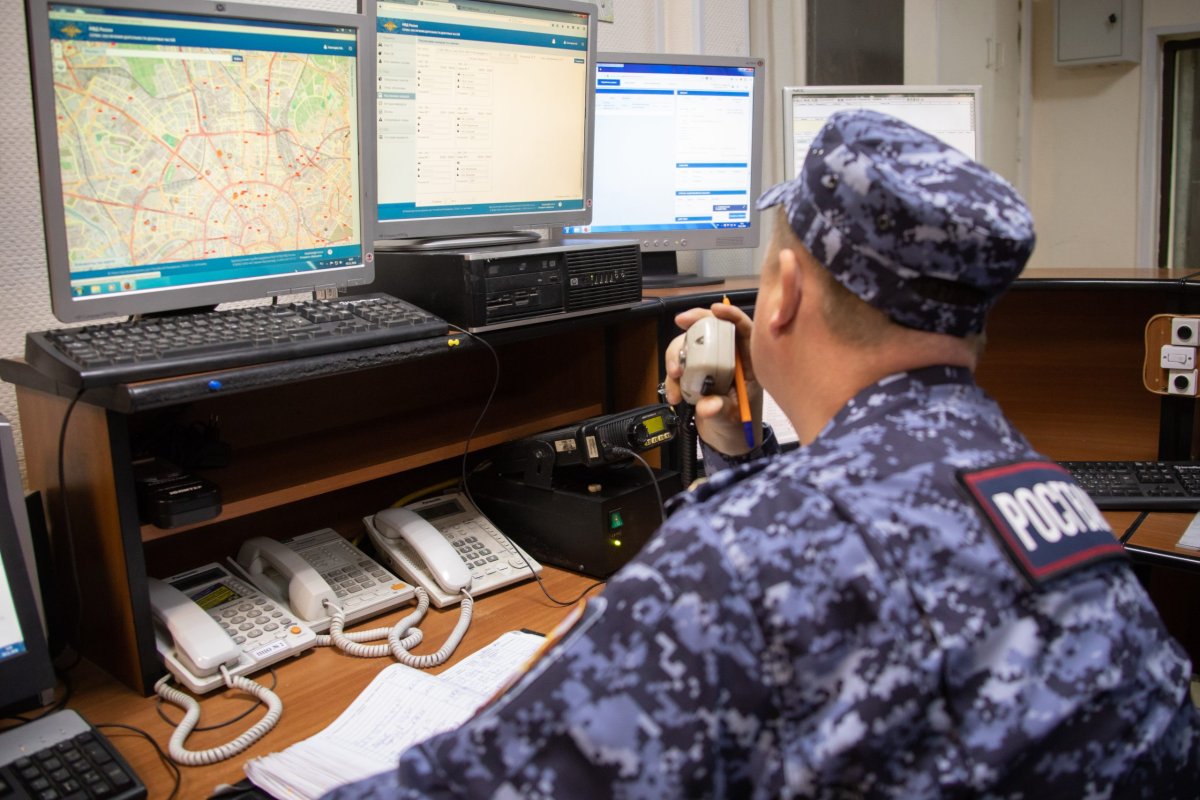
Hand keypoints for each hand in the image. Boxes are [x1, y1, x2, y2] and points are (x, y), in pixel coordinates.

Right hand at [662, 303, 761, 455]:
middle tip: (681, 323)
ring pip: (691, 345)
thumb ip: (721, 410)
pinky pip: (679, 365)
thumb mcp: (733, 419)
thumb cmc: (740, 425)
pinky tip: (673, 395)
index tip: (715, 310)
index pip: (744, 329)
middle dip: (695, 323)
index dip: (732, 314)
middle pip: (712, 329)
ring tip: (674, 375)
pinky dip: (671, 377)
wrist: (727, 440)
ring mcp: (710, 364)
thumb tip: (707, 405)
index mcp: (749, 362)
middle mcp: (729, 358)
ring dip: (677, 355)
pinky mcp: (695, 373)